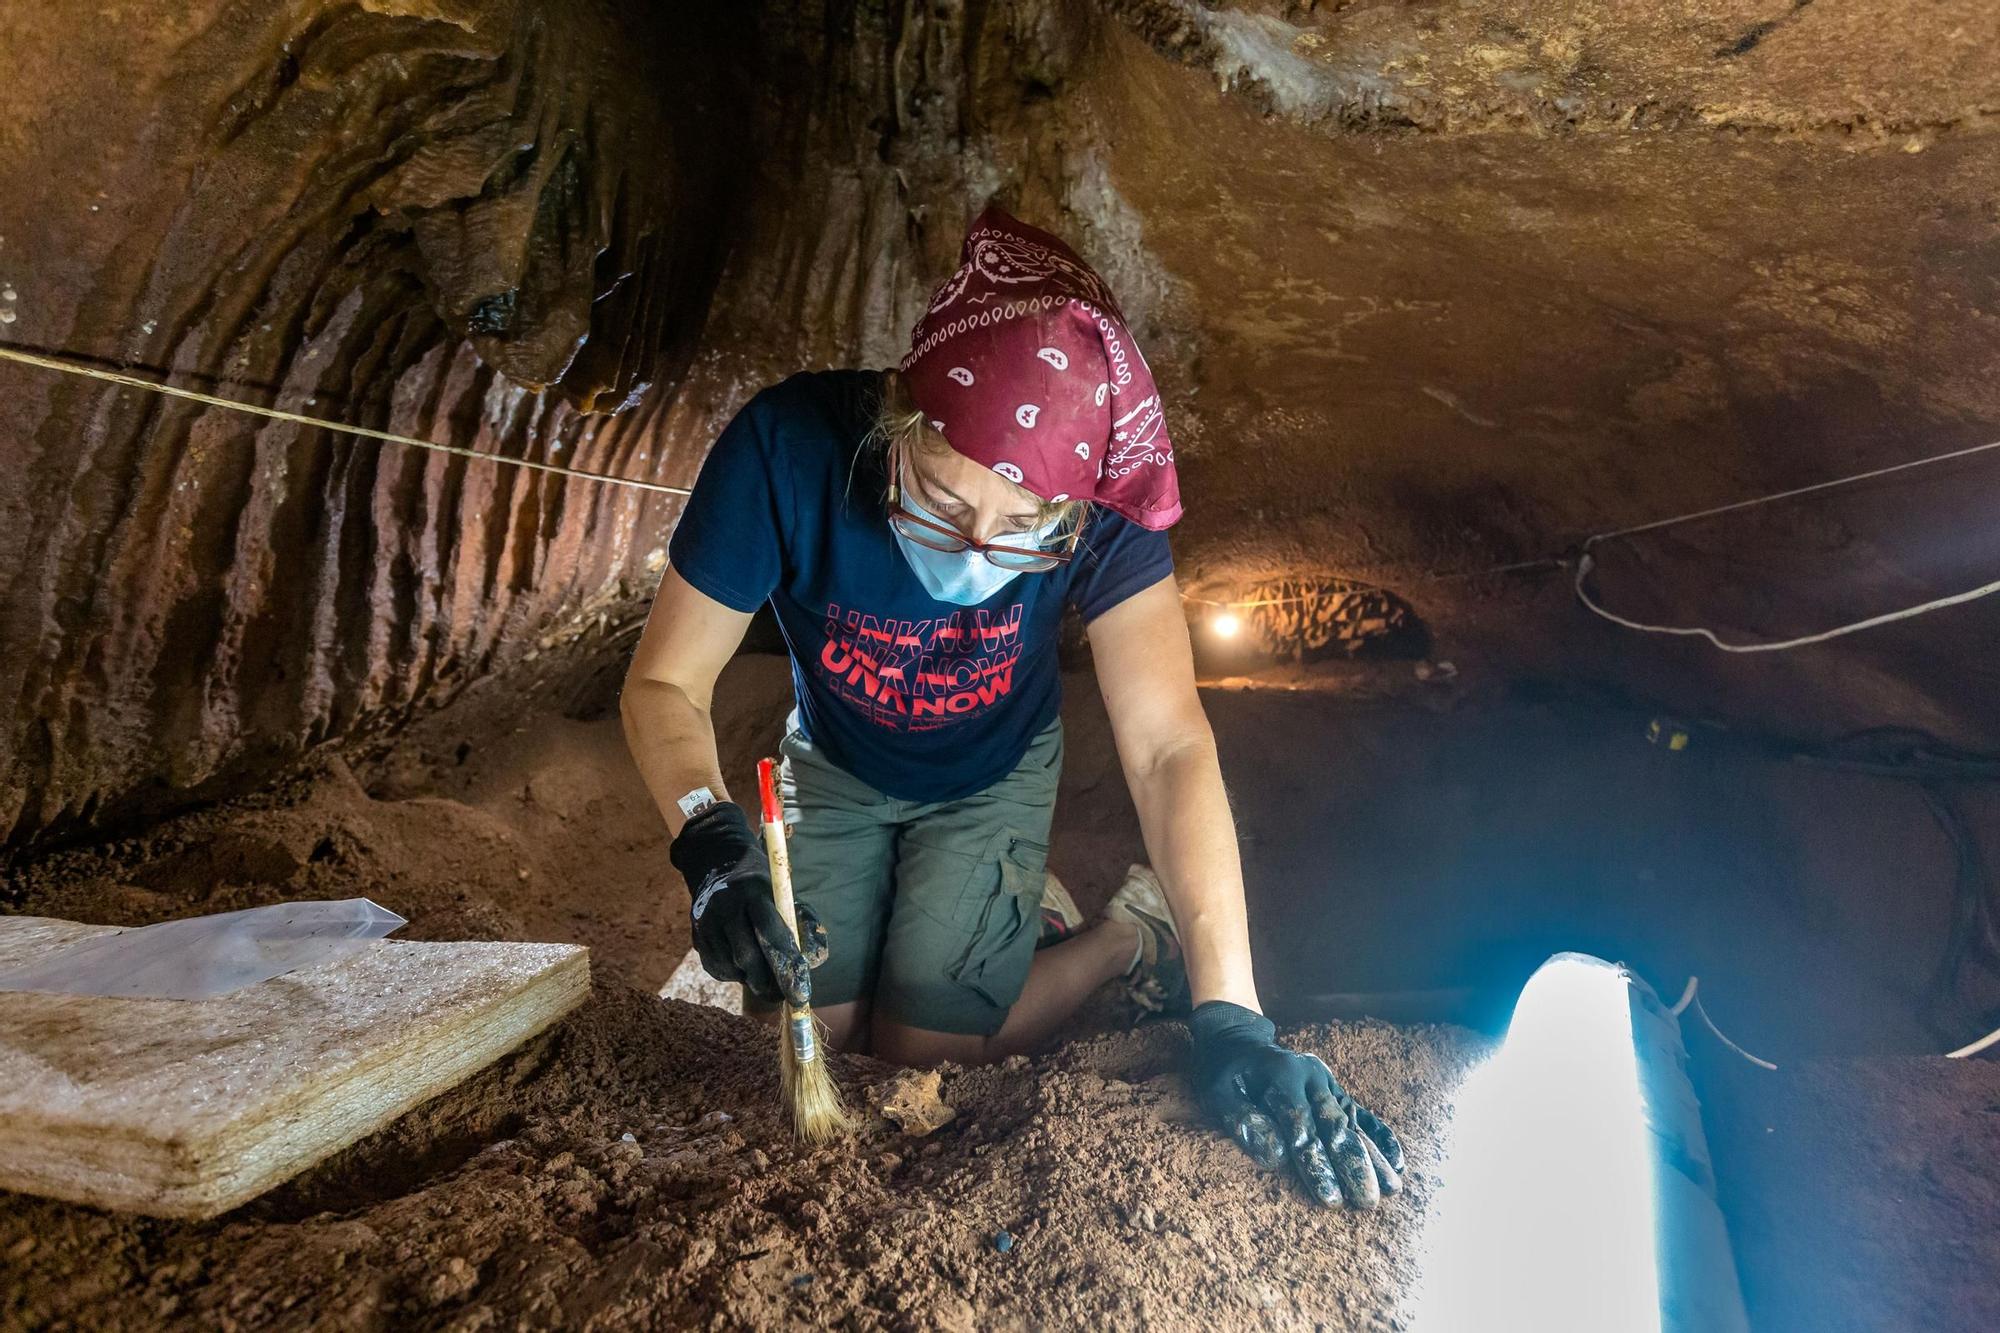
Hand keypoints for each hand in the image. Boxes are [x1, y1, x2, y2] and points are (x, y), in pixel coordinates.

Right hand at [668, 802, 827, 1006]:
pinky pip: (716, 968)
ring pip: (730, 966)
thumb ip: (802, 922)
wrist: (718, 867)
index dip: (786, 963)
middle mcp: (724, 906)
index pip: (770, 932)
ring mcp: (705, 922)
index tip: (800, 988)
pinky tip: (744, 969)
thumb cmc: (762, 886)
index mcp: (752, 891)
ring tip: (764, 978)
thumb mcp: (783, 893)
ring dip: (750, 979)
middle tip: (783, 995)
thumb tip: (812, 961)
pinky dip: (734, 975)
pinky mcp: (696, 936)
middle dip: (767, 981)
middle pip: (746, 955)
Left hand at [1188, 1000, 1404, 1208]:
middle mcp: (1311, 1078)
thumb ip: (1245, 1122)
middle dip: (1352, 1166)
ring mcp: (1327, 1083)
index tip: (1331, 1200)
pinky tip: (1397, 1162)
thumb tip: (1277, 1158)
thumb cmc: (1224, 1074)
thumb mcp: (1218, 1094)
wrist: (1237, 1040)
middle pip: (1334, 1127)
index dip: (1316, 1166)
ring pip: (1353, 1124)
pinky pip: (1362, 1114)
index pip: (1302, 1128)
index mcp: (1282, 1077)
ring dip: (1373, 1157)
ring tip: (1393, 1190)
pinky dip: (1380, 1136)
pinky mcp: (1335, 1091)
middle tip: (1367, 1202)